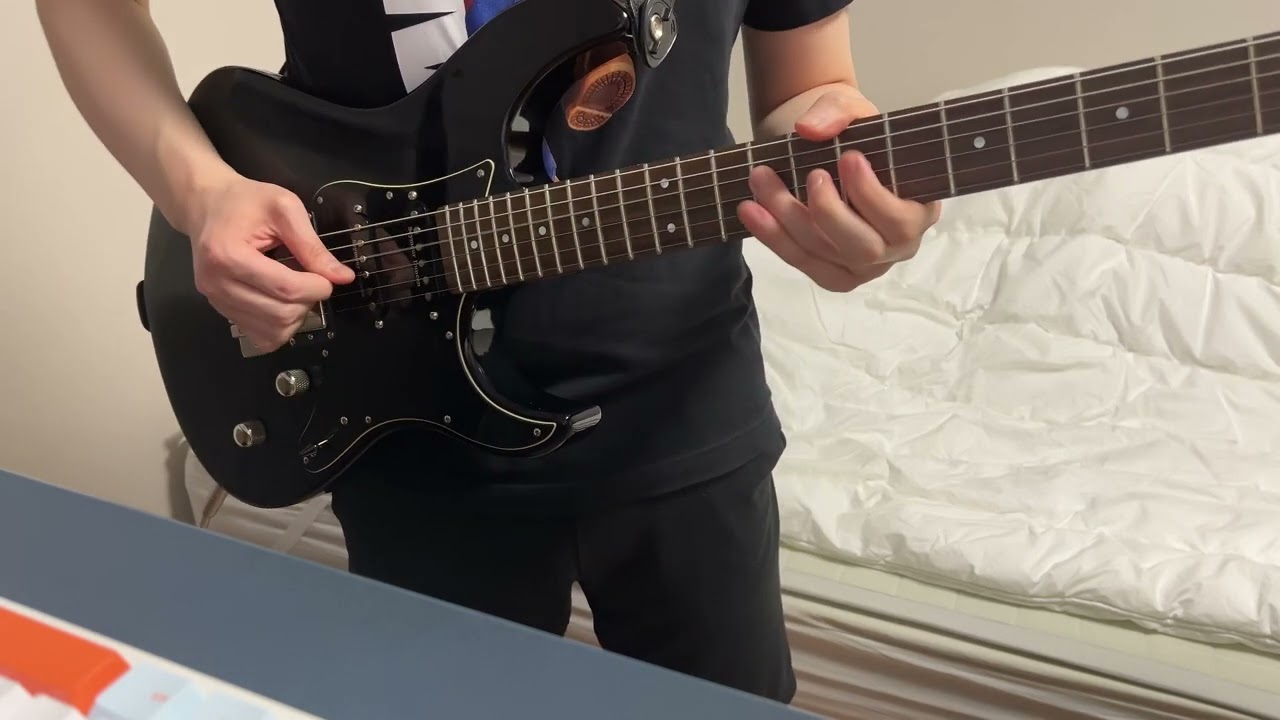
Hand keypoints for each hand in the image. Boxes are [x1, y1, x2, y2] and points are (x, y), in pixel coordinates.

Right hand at [187, 174, 354, 351]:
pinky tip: (283, 303)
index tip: (327, 277)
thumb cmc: (245, 201)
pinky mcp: (221, 311)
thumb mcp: (285, 208)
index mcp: (228, 255)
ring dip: (296, 316)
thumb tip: (343, 277)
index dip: (317, 287)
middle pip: (279, 314)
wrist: (206, 206)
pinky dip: (280, 327)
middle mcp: (216, 283)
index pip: (285, 289)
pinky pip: (260, 337)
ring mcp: (215, 300)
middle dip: (308, 302)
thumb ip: (312, 245)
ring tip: (296, 290)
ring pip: (272, 331)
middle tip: (312, 281)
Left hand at [738, 88, 941, 291]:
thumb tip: (810, 128)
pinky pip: (801, 262)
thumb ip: (837, 110)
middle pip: (863, 248)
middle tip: (811, 174)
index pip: (900, 220)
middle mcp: (896, 246)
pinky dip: (772, 237)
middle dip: (829, 212)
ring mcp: (863, 267)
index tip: (848, 158)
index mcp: (919, 209)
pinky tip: (750, 210)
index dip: (873, 196)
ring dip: (787, 218)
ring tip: (761, 178)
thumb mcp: (850, 109)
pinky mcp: (831, 273)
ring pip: (824, 254)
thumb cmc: (850, 134)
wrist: (818, 146)